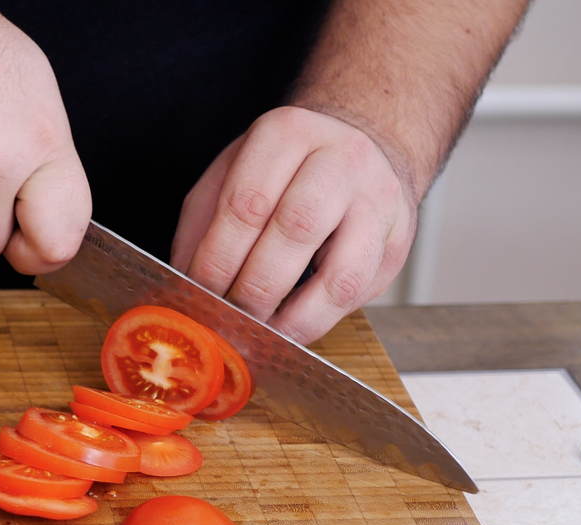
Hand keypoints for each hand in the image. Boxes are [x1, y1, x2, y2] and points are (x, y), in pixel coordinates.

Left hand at [170, 106, 416, 343]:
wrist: (362, 147)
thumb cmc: (286, 168)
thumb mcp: (233, 173)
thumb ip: (204, 223)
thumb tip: (183, 283)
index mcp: (287, 135)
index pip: (246, 203)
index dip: (216, 260)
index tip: (197, 295)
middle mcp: (341, 160)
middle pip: (295, 230)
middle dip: (252, 289)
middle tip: (225, 318)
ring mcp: (378, 200)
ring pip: (339, 272)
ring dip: (291, 317)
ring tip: (259, 333)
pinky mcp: (397, 241)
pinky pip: (359, 294)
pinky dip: (318, 320)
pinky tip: (290, 329)